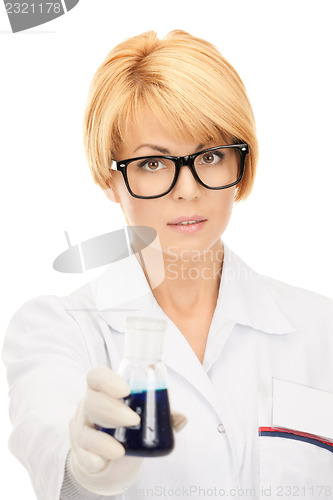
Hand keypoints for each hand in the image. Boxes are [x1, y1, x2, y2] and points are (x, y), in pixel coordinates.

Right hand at [68, 365, 186, 495]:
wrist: (108, 461)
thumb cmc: (127, 429)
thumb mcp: (144, 418)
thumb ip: (162, 415)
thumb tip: (181, 417)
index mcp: (104, 391)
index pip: (97, 376)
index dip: (108, 380)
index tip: (125, 389)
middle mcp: (89, 406)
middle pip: (92, 401)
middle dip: (113, 410)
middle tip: (134, 420)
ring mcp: (82, 430)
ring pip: (85, 430)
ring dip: (102, 440)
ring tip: (120, 451)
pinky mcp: (80, 453)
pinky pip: (81, 455)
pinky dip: (91, 459)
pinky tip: (100, 463)